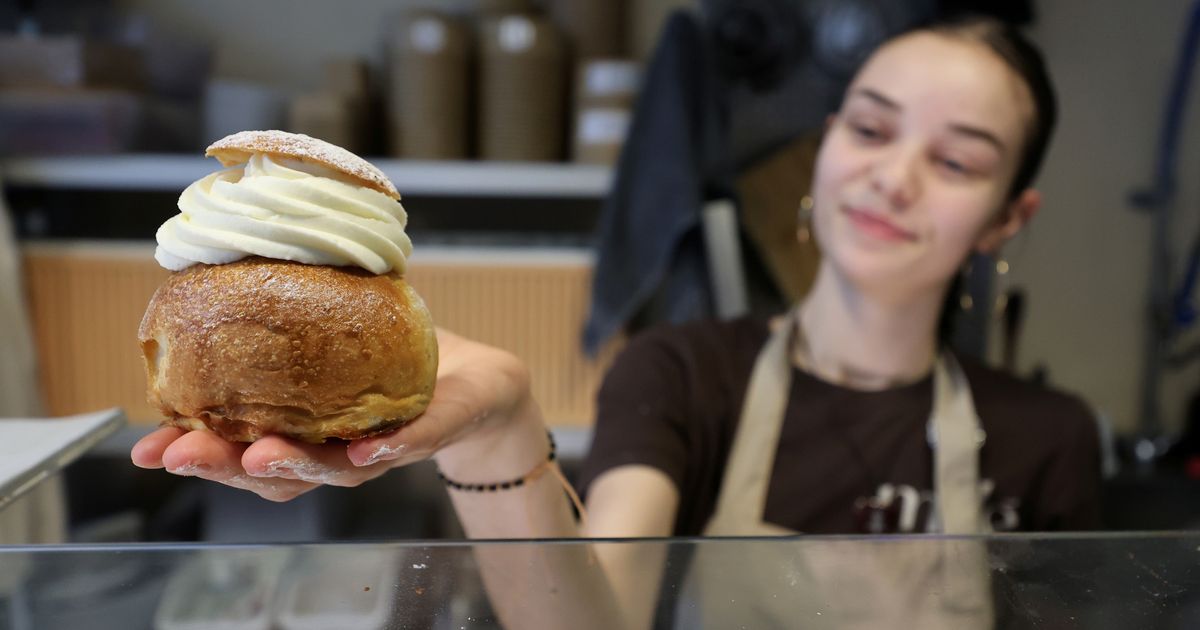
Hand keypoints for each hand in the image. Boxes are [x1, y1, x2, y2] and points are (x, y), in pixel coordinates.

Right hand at [130, 328, 534, 501]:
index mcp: (303, 430)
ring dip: (296, 465)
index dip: (195, 452)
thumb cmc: (393, 356)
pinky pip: (410, 443)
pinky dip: (388, 450)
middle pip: (276, 473)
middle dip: (227, 467)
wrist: (476, 380)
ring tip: (261, 456)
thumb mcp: (333, 326)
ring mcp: (382, 448)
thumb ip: (287, 308)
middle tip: (186, 453)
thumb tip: (225, 249)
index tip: (147, 448)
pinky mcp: (432, 431)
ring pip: (335, 470)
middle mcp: (336, 451)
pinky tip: (364, 452)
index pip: (241, 449)